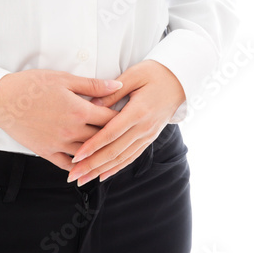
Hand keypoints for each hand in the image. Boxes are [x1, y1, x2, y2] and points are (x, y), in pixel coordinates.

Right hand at [0, 69, 124, 171]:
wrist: (3, 100)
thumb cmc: (32, 85)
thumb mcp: (64, 79)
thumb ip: (92, 85)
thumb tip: (117, 85)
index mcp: (78, 111)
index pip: (110, 119)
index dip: (123, 118)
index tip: (133, 116)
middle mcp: (71, 131)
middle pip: (102, 139)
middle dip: (116, 137)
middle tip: (129, 135)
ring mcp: (59, 144)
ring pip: (88, 155)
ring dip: (101, 154)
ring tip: (114, 151)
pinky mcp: (46, 152)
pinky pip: (68, 165)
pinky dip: (80, 167)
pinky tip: (88, 167)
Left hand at [66, 60, 185, 185]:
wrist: (179, 80)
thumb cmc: (155, 73)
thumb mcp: (134, 75)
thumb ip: (113, 91)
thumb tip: (91, 104)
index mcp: (139, 111)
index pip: (112, 133)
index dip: (93, 146)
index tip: (77, 156)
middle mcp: (144, 128)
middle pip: (115, 151)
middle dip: (92, 165)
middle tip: (74, 176)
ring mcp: (148, 135)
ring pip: (122, 158)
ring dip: (101, 170)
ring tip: (83, 179)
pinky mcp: (149, 138)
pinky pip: (131, 157)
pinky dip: (116, 168)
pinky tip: (103, 175)